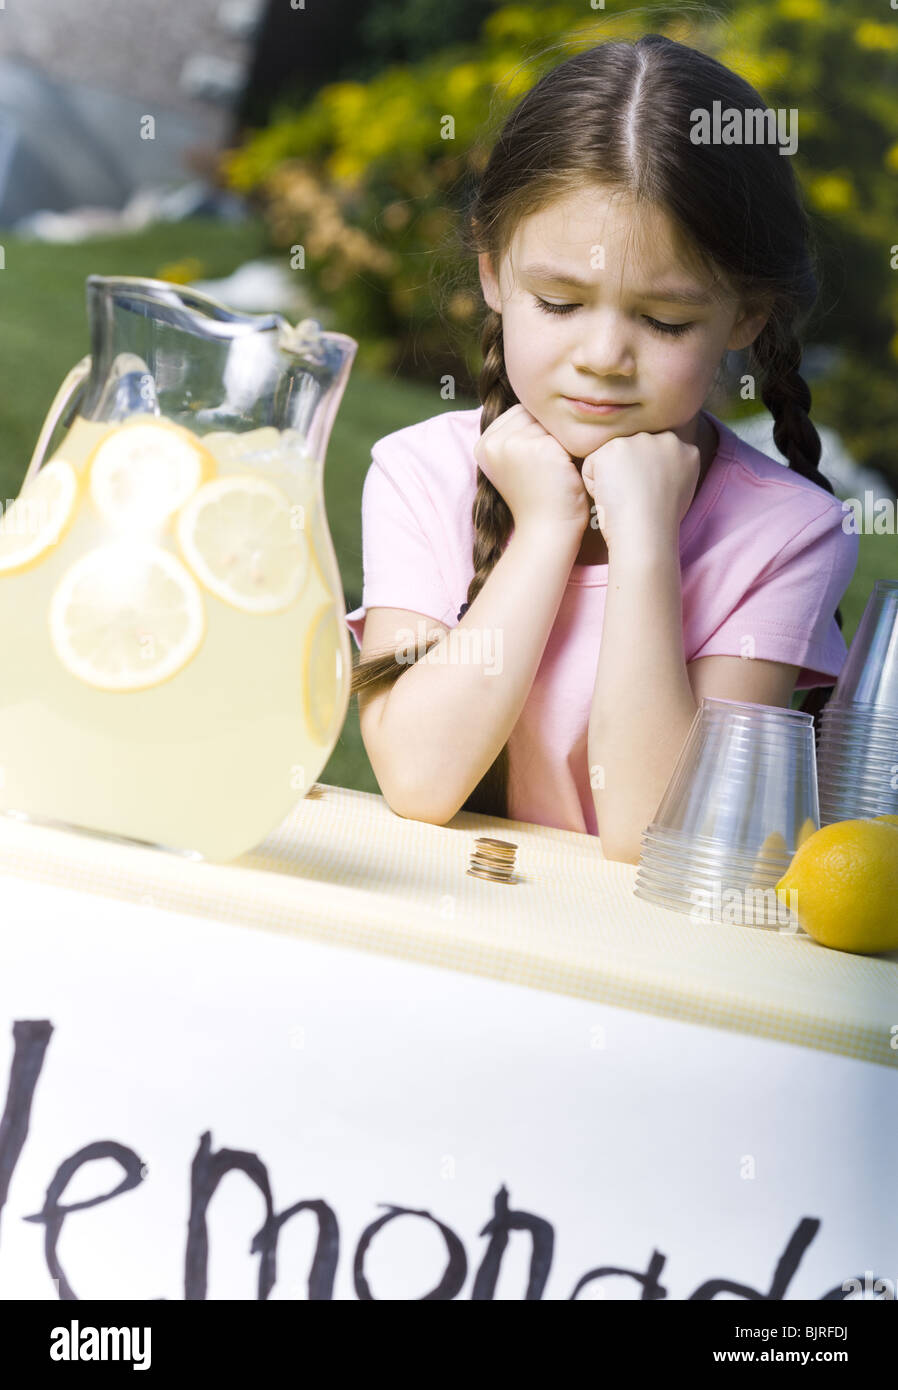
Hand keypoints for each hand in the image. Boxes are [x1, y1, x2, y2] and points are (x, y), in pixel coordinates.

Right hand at [474, 404, 590, 534]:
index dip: (538, 433)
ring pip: (550, 422)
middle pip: (533, 413)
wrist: (547, 531)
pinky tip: (570, 470)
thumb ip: (519, 435)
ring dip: (561, 440)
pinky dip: (573, 449)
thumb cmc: (539, 499)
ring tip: (561, 468)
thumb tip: (543, 400)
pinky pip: (565, 433)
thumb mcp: (518, 464)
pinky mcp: (537, 447)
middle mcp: (493, 441)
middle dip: (549, 434)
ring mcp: (513, 443)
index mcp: (483, 444)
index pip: (519, 414)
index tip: (542, 461)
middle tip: (554, 465)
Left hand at [580, 430, 700, 556]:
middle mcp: (666, 438)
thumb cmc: (659, 523)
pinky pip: (592, 465)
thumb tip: (655, 469)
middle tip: (636, 499)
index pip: (654, 455)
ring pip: (612, 457)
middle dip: (628, 474)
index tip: (649, 497)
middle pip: (633, 453)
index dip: (644, 479)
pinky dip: (594, 485)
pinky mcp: (614, 447)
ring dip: (610, 479)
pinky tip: (610, 497)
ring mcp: (640, 440)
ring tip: (625, 499)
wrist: (646, 531)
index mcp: (686, 450)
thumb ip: (670, 470)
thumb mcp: (679, 491)